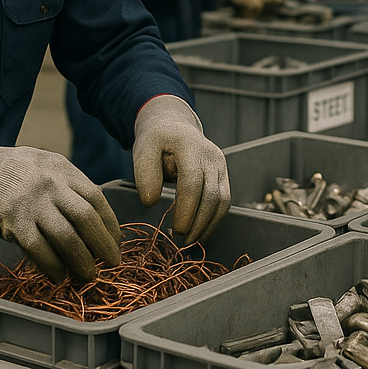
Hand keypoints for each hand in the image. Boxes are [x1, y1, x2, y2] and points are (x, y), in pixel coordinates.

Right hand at [0, 139, 120, 282]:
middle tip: (112, 263)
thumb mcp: (50, 167)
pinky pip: (39, 249)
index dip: (110, 224)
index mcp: (65, 170)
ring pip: (66, 237)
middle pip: (86, 218)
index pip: (96, 198)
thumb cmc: (20, 172)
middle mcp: (52, 185)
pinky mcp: (13, 221)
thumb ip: (72, 188)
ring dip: (81, 260)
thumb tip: (97, 221)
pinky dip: (52, 266)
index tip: (117, 242)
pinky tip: (59, 276)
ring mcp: (32, 203)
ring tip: (89, 275)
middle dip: (103, 244)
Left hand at [133, 95, 229, 242]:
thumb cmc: (157, 139)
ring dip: (208, 226)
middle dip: (198, 223)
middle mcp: (211, 155)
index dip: (186, 209)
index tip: (176, 230)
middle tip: (181, 242)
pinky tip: (200, 233)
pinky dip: (213, 221)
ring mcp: (220, 165)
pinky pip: (224, 201)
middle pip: (212, 195)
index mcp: (190, 146)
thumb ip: (144, 173)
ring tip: (190, 242)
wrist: (175, 126)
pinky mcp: (223, 175)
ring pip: (222, 201)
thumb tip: (151, 202)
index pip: (193, 182)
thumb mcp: (143, 148)